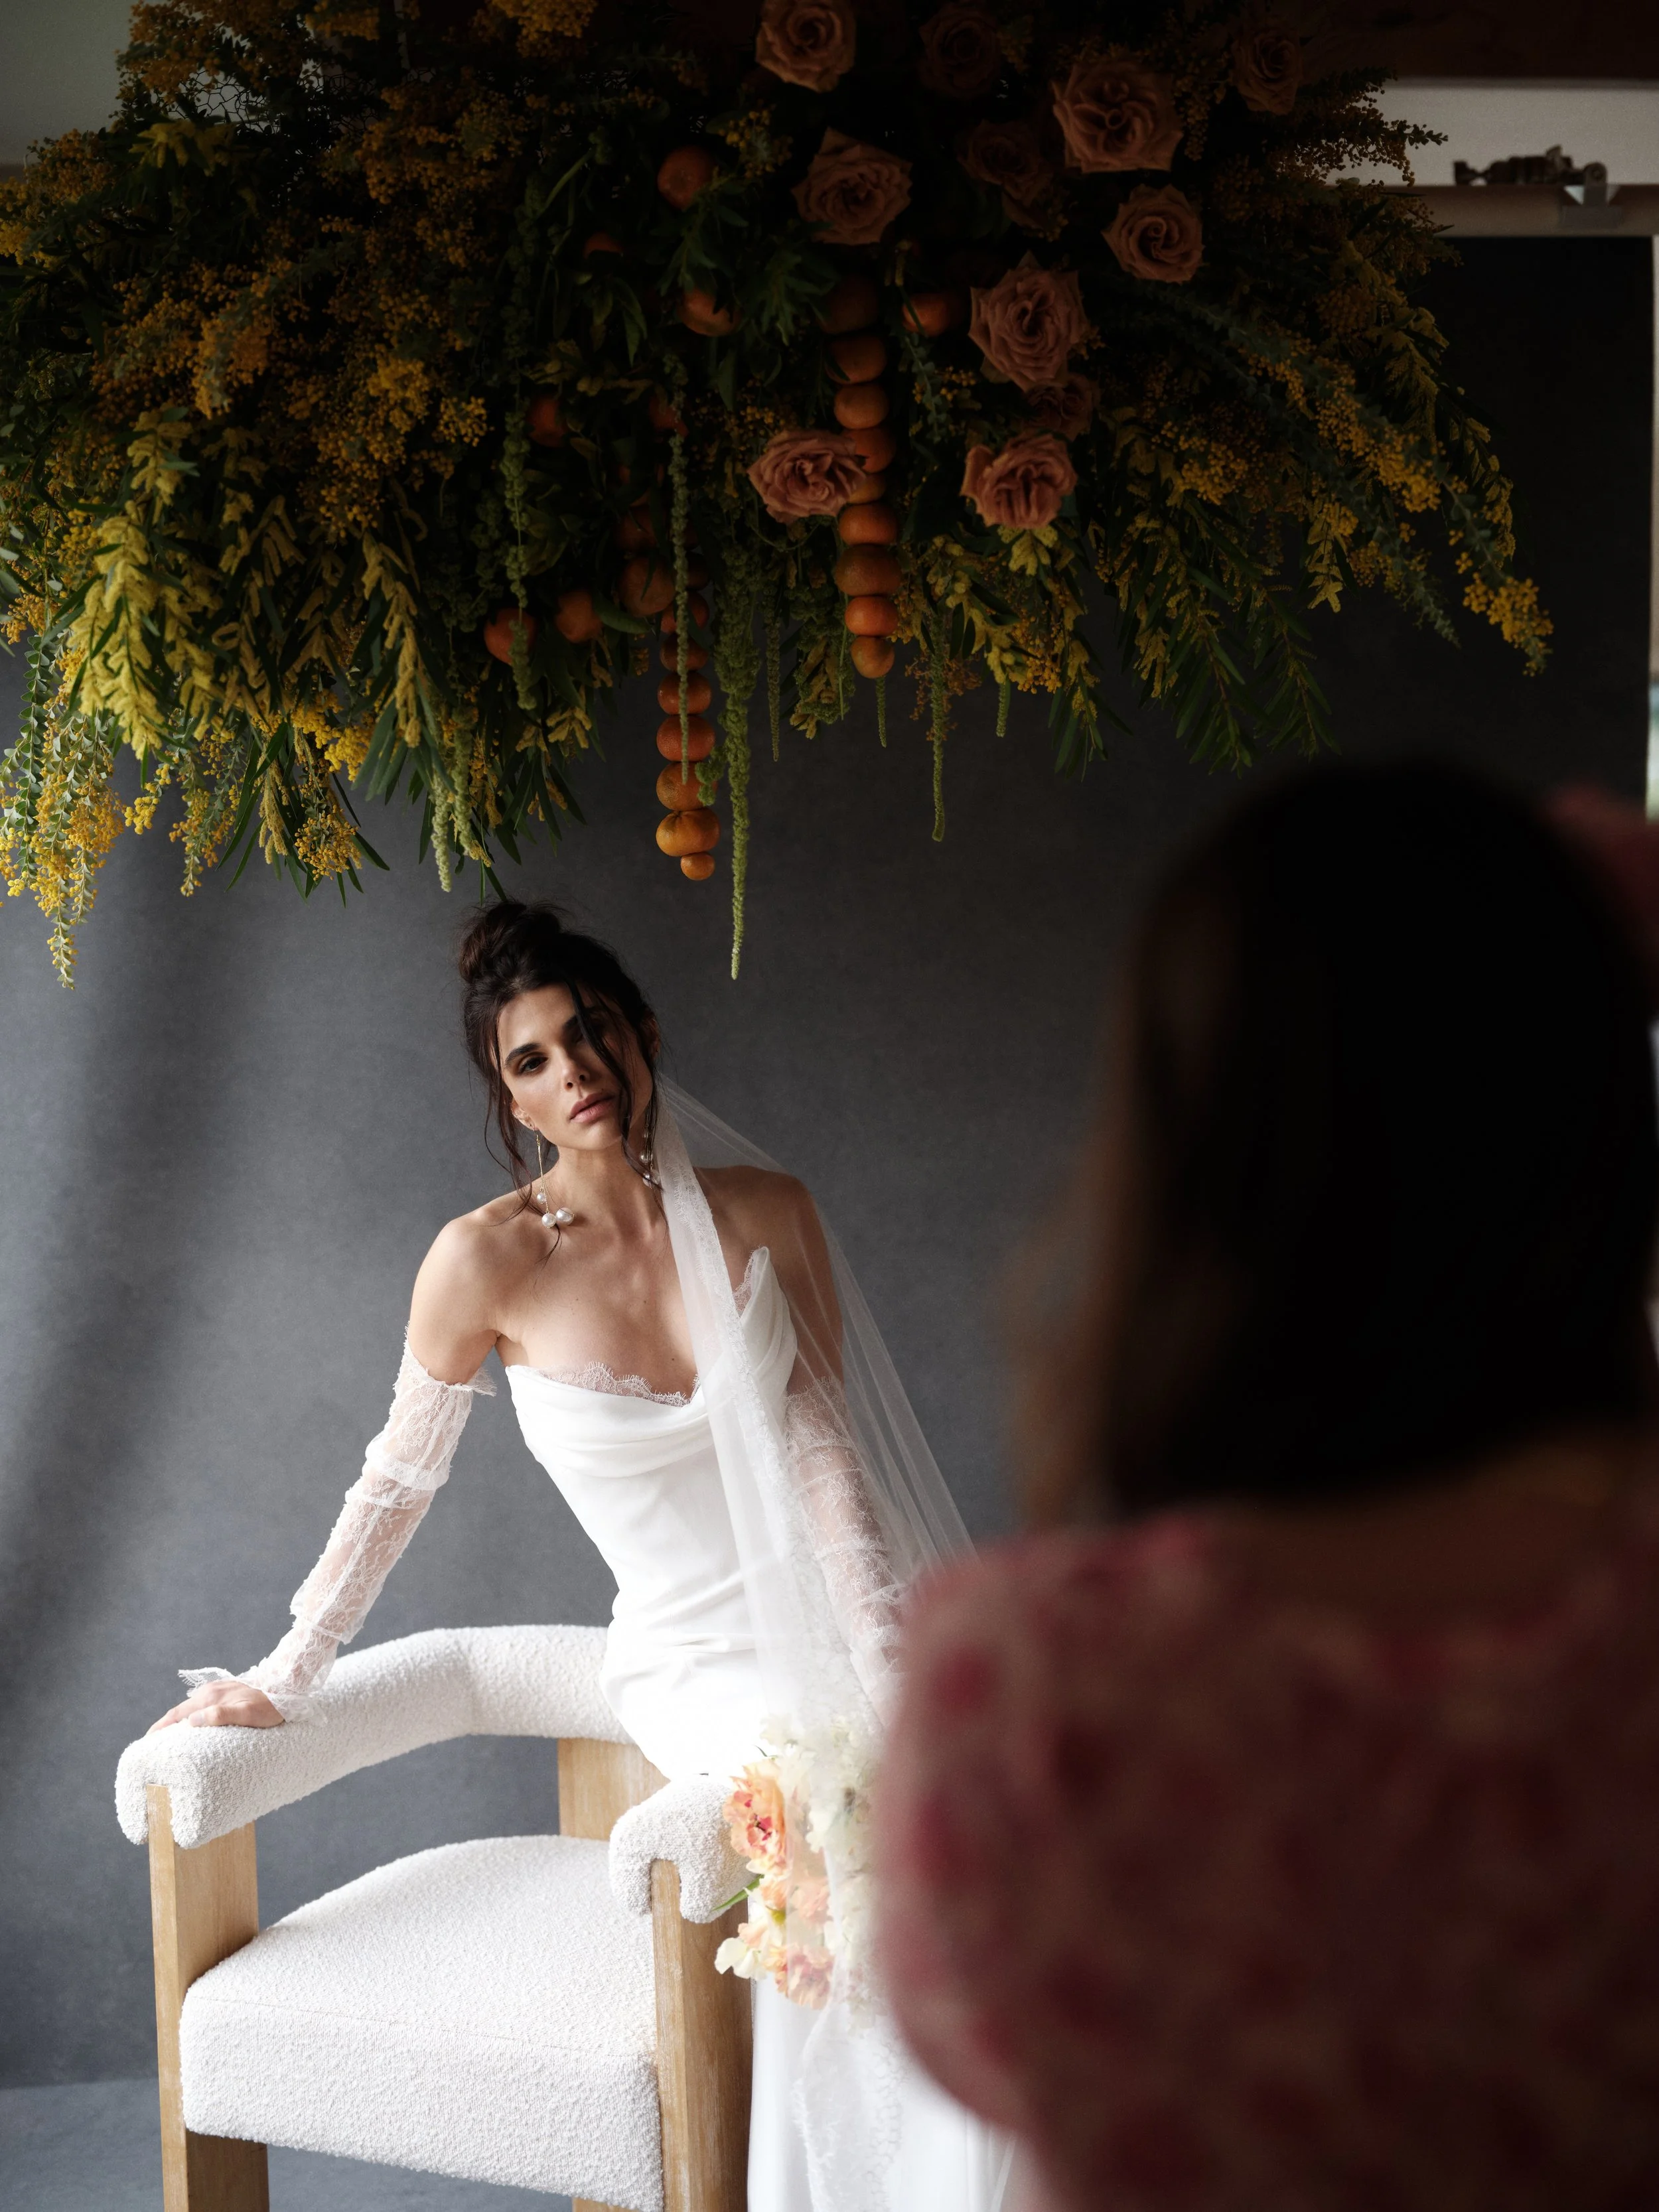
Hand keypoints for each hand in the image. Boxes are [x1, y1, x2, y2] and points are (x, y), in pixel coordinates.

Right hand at [148, 1679, 284, 1732]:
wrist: (287, 1686)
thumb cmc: (270, 1706)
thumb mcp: (247, 1714)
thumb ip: (220, 1715)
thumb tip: (191, 1722)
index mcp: (210, 1697)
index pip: (176, 1714)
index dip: (160, 1728)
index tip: (147, 1742)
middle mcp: (210, 1691)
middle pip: (180, 1711)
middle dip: (164, 1726)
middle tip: (154, 1745)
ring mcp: (217, 1689)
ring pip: (190, 1707)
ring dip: (178, 1720)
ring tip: (171, 1738)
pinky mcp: (226, 1690)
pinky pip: (201, 1704)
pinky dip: (191, 1715)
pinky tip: (194, 1724)